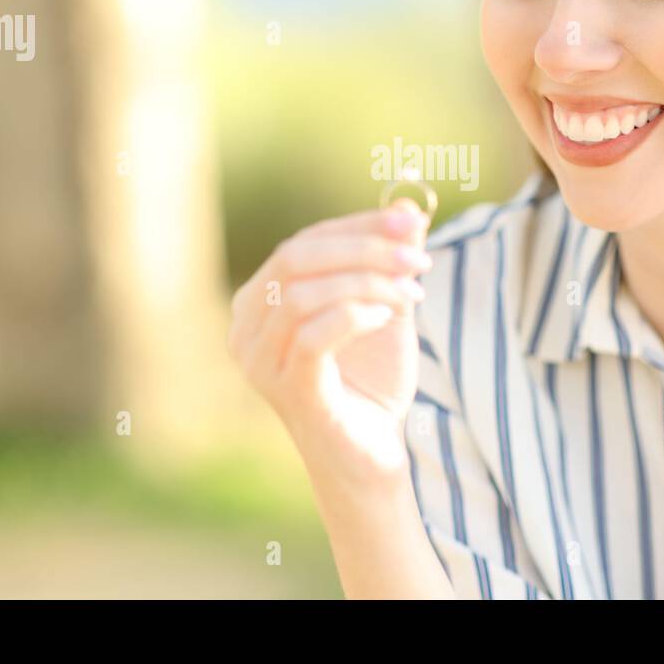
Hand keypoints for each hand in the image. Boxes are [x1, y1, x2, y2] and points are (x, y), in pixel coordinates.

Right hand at [227, 197, 432, 486]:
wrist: (374, 455)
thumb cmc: (371, 381)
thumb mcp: (385, 308)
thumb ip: (390, 262)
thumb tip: (410, 209)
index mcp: (259, 302)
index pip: (304, 243)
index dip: (357, 226)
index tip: (410, 221)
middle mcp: (245, 329)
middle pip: (295, 258)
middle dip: (363, 249)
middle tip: (418, 257)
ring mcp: (259, 363)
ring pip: (301, 293)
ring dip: (366, 283)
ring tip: (411, 295)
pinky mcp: (286, 392)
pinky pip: (310, 337)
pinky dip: (353, 315)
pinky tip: (386, 319)